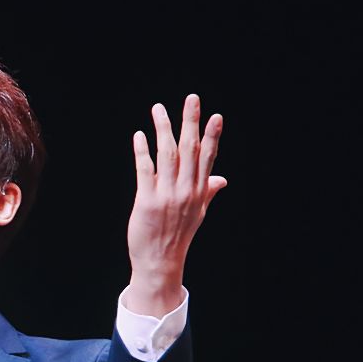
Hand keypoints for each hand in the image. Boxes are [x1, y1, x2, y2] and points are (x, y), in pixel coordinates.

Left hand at [125, 94, 226, 315]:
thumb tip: (222, 179)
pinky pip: (145, 171)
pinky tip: (140, 135)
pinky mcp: (147, 202)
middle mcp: (186, 191)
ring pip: (167, 155)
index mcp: (199, 192)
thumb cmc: (177, 236)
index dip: (212, 136)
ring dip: (164, 130)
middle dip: (191, 123)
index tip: (215, 116)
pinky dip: (142, 152)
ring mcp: (167, 196)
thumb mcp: (198, 213)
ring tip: (158, 109)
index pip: (207, 158)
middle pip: (190, 150)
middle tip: (192, 99)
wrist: (160, 262)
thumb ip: (208, 191)